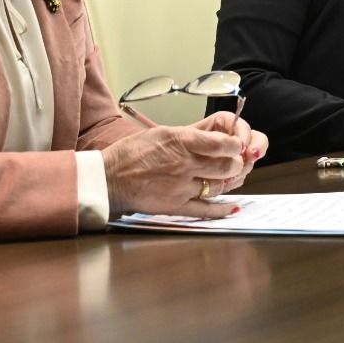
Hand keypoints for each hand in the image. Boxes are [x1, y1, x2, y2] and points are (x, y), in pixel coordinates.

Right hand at [101, 111, 266, 218]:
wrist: (108, 178)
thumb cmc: (132, 152)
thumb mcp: (162, 132)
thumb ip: (190, 135)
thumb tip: (214, 135)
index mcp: (181, 141)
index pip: (222, 144)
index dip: (235, 145)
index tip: (236, 145)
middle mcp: (185, 164)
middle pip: (226, 166)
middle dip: (236, 163)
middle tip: (235, 162)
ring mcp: (181, 187)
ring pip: (218, 186)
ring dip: (227, 182)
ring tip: (227, 178)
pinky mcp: (176, 206)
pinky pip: (206, 210)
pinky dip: (222, 209)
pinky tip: (233, 207)